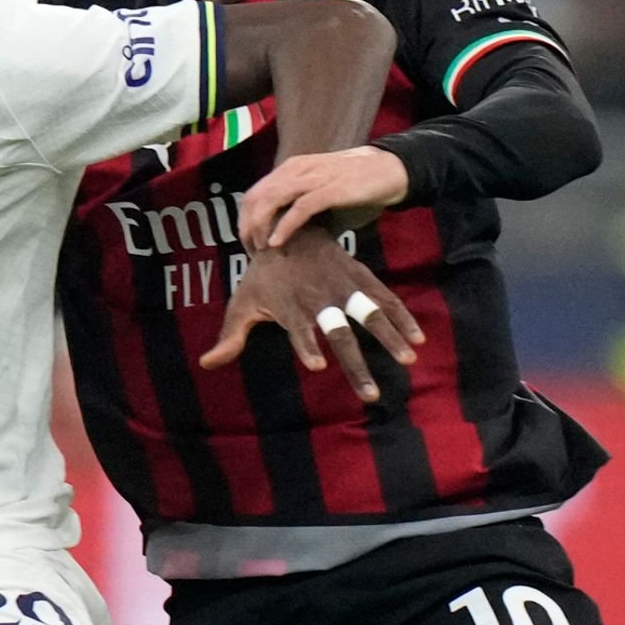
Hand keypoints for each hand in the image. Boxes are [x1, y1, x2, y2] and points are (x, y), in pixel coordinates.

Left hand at [200, 226, 423, 401]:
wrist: (288, 230)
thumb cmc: (263, 276)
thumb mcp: (242, 301)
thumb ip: (230, 335)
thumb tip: (207, 363)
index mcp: (290, 307)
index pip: (297, 330)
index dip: (305, 345)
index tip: (317, 364)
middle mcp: (318, 299)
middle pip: (339, 334)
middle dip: (354, 363)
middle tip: (369, 394)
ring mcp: (342, 287)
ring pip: (368, 314)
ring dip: (388, 337)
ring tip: (407, 360)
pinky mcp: (359, 277)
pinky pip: (385, 297)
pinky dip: (402, 316)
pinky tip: (418, 338)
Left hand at [238, 146, 408, 249]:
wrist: (392, 171)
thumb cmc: (356, 186)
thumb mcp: (320, 194)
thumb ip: (300, 208)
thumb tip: (282, 238)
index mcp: (291, 168)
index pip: (254, 193)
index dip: (245, 219)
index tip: (248, 243)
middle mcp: (296, 169)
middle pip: (257, 197)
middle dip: (248, 227)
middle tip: (251, 251)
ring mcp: (313, 178)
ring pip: (272, 200)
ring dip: (261, 227)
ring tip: (261, 250)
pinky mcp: (331, 189)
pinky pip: (300, 208)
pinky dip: (284, 226)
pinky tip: (277, 243)